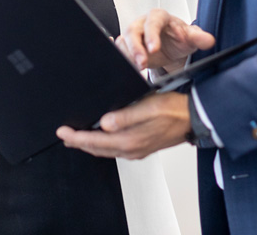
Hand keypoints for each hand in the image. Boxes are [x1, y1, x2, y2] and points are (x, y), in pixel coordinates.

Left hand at [56, 92, 189, 158]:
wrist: (193, 117)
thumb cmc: (174, 109)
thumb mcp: (149, 107)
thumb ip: (125, 116)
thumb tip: (104, 122)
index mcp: (130, 140)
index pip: (95, 141)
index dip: (76, 137)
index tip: (62, 132)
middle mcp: (131, 149)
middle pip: (97, 149)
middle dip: (79, 142)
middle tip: (64, 135)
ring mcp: (137, 150)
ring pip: (106, 150)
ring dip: (90, 144)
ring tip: (78, 137)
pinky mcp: (142, 147)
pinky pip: (116, 149)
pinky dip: (103, 144)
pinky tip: (102, 137)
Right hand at [117, 9, 214, 71]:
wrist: (174, 46)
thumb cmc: (180, 38)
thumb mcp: (191, 38)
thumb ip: (200, 38)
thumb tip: (209, 40)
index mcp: (159, 17)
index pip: (152, 22)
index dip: (151, 34)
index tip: (154, 48)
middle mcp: (143, 23)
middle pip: (132, 30)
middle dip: (135, 48)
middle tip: (142, 63)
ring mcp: (133, 35)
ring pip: (123, 42)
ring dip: (127, 56)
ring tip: (137, 70)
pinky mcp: (128, 47)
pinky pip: (119, 51)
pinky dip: (122, 60)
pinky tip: (127, 69)